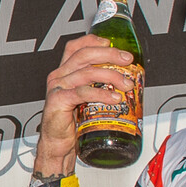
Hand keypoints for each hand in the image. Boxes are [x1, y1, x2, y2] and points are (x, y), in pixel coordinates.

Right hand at [36, 34, 138, 175]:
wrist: (57, 145)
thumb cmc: (71, 124)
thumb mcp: (85, 100)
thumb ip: (98, 88)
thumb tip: (125, 81)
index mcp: (64, 72)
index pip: (76, 47)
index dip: (93, 41)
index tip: (111, 43)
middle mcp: (59, 76)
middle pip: (85, 55)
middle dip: (109, 54)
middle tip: (127, 60)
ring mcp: (58, 87)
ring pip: (87, 72)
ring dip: (111, 76)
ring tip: (126, 84)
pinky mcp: (59, 101)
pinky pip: (83, 92)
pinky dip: (101, 94)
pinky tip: (114, 99)